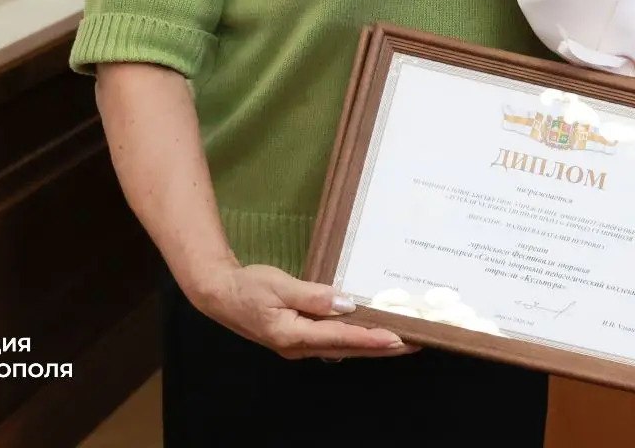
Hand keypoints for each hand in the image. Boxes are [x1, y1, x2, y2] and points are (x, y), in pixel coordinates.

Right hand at [189, 263, 415, 360]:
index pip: (341, 338)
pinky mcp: (297, 340)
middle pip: (348, 349)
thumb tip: (347, 304)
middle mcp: (298, 347)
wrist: (219, 295)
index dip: (372, 338)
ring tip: (401, 339)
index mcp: (293, 335)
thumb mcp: (280, 285)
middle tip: (416, 342)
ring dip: (371, 345)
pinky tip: (368, 333)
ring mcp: (298, 347)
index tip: (400, 338)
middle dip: (382, 347)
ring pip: (342, 348)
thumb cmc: (247, 287)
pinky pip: (332, 343)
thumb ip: (314, 296)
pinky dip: (354, 339)